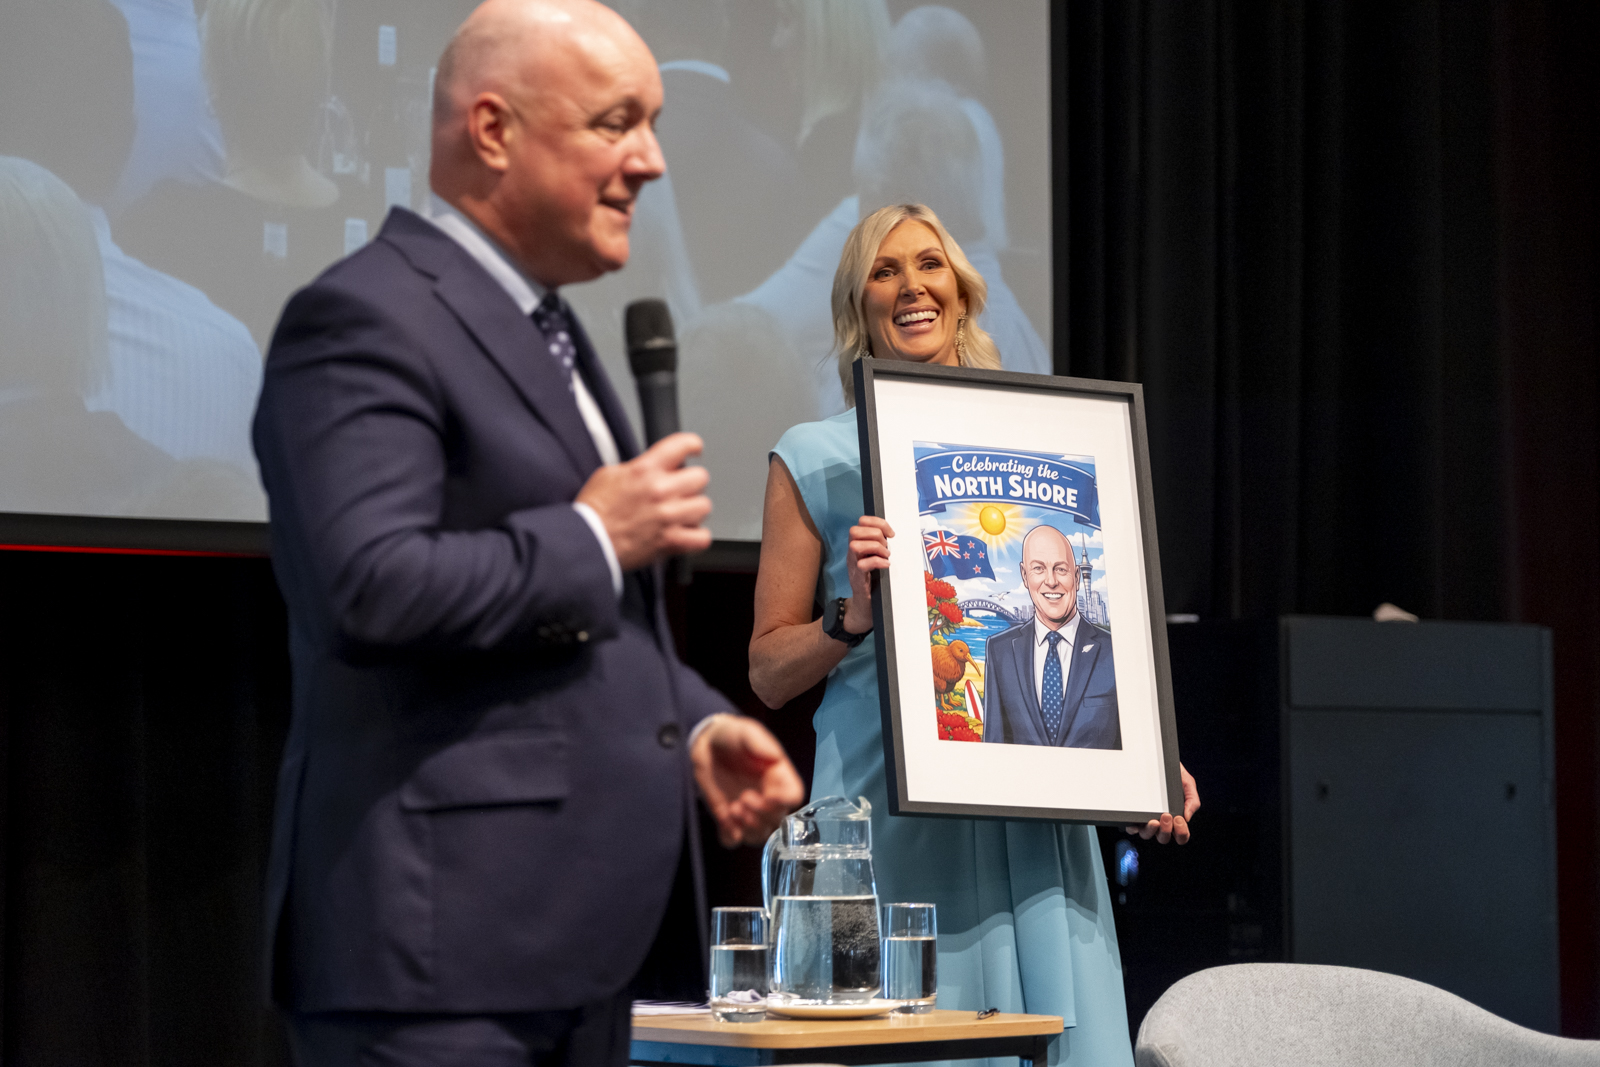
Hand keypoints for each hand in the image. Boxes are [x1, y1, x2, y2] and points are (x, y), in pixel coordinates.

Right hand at [576, 432, 711, 570]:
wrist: (587, 541)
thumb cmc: (593, 512)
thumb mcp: (608, 474)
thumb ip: (636, 468)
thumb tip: (650, 467)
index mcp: (645, 470)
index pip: (682, 444)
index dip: (692, 445)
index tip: (694, 449)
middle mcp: (660, 490)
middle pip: (700, 477)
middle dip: (691, 482)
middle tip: (680, 489)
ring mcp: (668, 516)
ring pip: (704, 506)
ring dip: (694, 510)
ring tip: (681, 513)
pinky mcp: (670, 541)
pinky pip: (701, 537)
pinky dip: (696, 537)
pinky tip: (686, 534)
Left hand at [691, 715, 805, 846]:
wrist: (706, 743)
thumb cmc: (731, 735)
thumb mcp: (746, 731)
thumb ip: (760, 743)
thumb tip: (775, 758)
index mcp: (778, 776)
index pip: (793, 796)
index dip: (784, 802)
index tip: (768, 796)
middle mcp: (767, 796)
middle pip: (778, 820)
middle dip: (761, 815)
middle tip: (742, 798)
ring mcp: (747, 810)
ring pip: (759, 835)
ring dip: (748, 828)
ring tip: (732, 809)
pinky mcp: (727, 818)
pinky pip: (733, 840)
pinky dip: (730, 836)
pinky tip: (724, 819)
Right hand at [843, 516, 892, 632]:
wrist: (866, 605)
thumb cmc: (874, 581)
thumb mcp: (877, 558)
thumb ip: (881, 545)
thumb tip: (894, 535)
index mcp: (859, 544)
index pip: (861, 522)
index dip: (877, 522)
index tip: (891, 533)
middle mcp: (853, 553)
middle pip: (855, 530)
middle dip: (875, 535)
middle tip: (886, 547)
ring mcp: (853, 565)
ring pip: (855, 545)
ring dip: (875, 548)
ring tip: (885, 556)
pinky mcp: (858, 578)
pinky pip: (862, 564)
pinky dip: (877, 562)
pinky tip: (886, 566)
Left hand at [1126, 762, 1198, 843]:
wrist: (1156, 756)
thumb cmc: (1172, 772)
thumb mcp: (1187, 782)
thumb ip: (1192, 799)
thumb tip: (1187, 817)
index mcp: (1175, 816)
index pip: (1180, 835)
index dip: (1181, 833)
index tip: (1179, 818)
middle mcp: (1161, 820)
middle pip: (1163, 838)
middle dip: (1166, 831)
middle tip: (1167, 815)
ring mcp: (1146, 817)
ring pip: (1147, 835)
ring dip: (1151, 831)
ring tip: (1154, 820)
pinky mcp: (1134, 813)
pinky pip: (1132, 827)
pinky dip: (1134, 828)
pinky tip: (1136, 823)